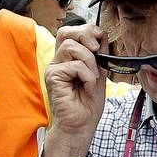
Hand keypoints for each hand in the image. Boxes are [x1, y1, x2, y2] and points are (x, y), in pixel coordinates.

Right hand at [44, 24, 107, 156]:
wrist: (81, 126)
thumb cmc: (88, 104)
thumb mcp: (99, 74)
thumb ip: (99, 55)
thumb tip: (103, 36)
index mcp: (67, 59)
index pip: (71, 32)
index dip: (87, 30)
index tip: (101, 41)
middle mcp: (58, 61)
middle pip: (65, 32)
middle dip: (85, 35)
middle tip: (96, 50)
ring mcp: (54, 68)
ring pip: (71, 47)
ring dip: (89, 62)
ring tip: (92, 78)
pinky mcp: (53, 77)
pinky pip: (74, 65)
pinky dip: (87, 75)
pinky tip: (88, 88)